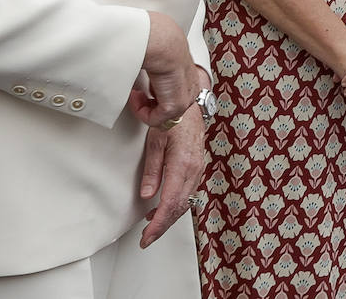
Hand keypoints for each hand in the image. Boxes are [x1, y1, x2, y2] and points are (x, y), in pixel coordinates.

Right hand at [129, 12, 201, 128]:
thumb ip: (160, 64)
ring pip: (162, 117)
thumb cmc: (161, 42)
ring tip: (135, 94)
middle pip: (170, 109)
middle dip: (151, 104)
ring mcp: (184, 100)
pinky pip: (154, 120)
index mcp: (190, 77)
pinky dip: (140, 111)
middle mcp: (190, 90)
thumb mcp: (163, 54)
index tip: (143, 89)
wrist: (163, 43)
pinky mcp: (174, 107)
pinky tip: (135, 96)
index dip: (156, 95)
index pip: (176, 95)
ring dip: (144, 108)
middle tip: (138, 93)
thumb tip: (146, 62)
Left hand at [137, 105, 206, 248]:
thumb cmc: (173, 119)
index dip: (158, 224)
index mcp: (183, 165)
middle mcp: (194, 170)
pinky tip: (165, 206)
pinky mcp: (198, 168)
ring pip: (185, 202)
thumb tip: (146, 195)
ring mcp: (198, 169)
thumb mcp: (155, 142)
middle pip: (180, 208)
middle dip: (162, 227)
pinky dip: (176, 205)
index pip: (170, 204)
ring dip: (169, 217)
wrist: (191, 106)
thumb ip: (152, 170)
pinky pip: (188, 193)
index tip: (147, 236)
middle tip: (146, 239)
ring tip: (152, 225)